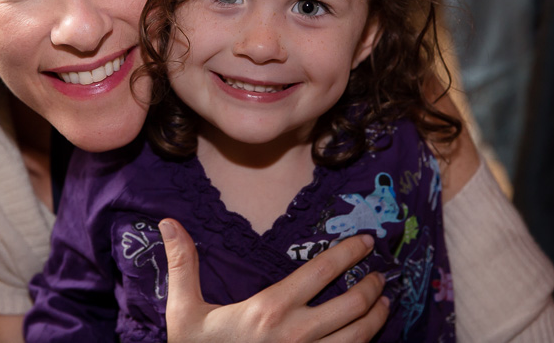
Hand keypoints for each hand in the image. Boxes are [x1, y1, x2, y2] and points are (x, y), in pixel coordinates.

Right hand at [159, 218, 388, 342]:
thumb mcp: (184, 312)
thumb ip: (183, 265)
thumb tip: (169, 222)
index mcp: (270, 310)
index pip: (321, 271)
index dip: (348, 253)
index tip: (366, 241)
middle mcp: (297, 336)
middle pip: (351, 305)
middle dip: (372, 285)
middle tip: (382, 273)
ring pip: (359, 337)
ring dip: (377, 316)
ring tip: (384, 301)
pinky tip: (368, 336)